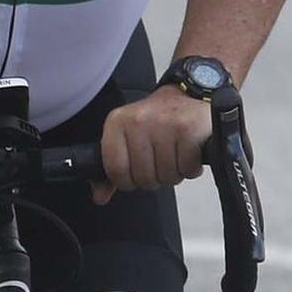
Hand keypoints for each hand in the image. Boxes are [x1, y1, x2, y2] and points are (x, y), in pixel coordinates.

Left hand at [93, 92, 211, 203]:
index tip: (135, 174)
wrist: (186, 96)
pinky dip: (191, 168)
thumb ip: (113, 168)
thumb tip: (100, 196)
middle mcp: (139, 120)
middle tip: (160, 161)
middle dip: (154, 178)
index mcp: (117, 122)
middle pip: (143, 177)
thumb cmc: (157, 120)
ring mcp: (164, 124)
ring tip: (175, 156)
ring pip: (166, 176)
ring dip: (173, 174)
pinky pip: (187, 169)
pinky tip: (188, 154)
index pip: (115, 170)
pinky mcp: (188, 130)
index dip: (127, 181)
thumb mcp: (127, 137)